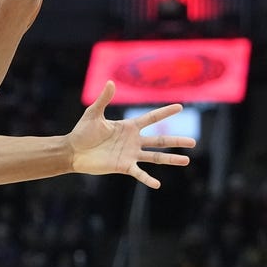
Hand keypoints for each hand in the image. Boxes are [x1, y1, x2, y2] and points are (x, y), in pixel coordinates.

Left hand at [68, 80, 195, 187]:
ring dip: (170, 159)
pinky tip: (157, 184)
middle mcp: (133, 141)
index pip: (151, 118)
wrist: (73, 151)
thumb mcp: (93, 114)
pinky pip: (138, 173)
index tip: (180, 106)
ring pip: (155, 157)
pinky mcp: (123, 166)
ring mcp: (130, 154)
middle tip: (193, 142)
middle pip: (159, 140)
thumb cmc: (82, 132)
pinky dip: (148, 179)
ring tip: (187, 160)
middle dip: (176, 141)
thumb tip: (110, 82)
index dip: (164, 113)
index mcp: (128, 127)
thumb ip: (104, 99)